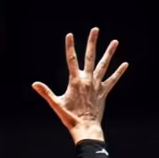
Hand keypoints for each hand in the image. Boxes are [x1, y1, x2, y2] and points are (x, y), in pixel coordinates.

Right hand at [32, 28, 127, 142]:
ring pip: (104, 65)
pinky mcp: (104, 92)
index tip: (69, 35)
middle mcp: (87, 79)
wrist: (86, 128)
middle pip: (90, 57)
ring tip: (115, 41)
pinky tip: (125, 64)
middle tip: (95, 29)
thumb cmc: (69, 117)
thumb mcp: (56, 103)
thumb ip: (45, 92)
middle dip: (92, 42)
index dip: (70, 46)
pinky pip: (113, 80)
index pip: (71, 59)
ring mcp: (97, 85)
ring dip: (109, 53)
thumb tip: (34, 84)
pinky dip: (119, 72)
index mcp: (75, 81)